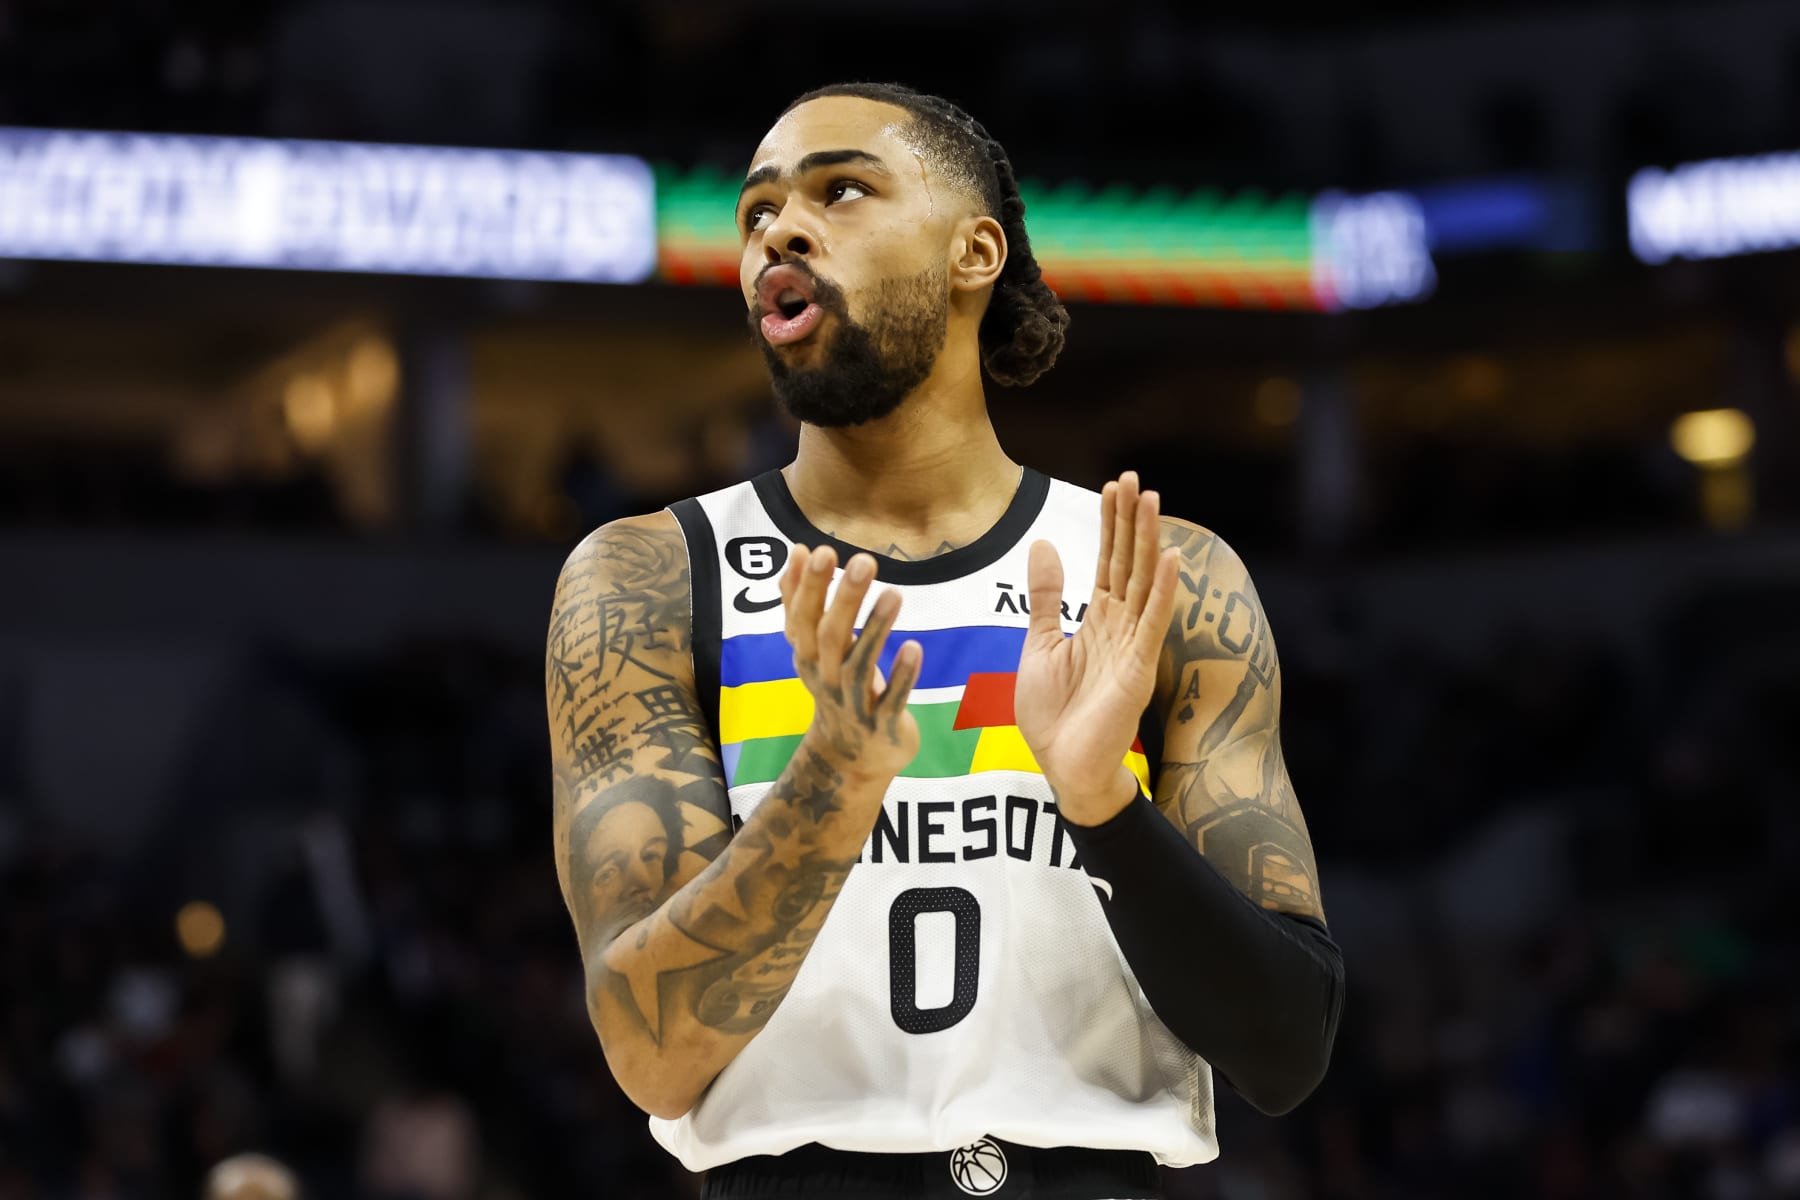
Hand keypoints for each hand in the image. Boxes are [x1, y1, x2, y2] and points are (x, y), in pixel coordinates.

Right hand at [778, 545, 922, 783]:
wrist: (850, 760)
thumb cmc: (836, 688)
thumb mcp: (813, 648)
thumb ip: (802, 601)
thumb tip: (797, 549)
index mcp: (808, 656)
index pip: (801, 618)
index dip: (807, 586)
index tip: (818, 549)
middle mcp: (825, 678)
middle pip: (829, 636)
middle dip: (843, 598)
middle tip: (862, 560)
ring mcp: (852, 703)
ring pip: (859, 665)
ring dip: (876, 629)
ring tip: (894, 593)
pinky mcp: (881, 724)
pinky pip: (891, 699)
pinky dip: (901, 675)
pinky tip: (914, 647)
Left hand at [1015, 471, 1178, 818]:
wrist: (1063, 768)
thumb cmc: (1053, 715)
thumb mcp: (1038, 645)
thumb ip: (1046, 598)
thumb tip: (1043, 544)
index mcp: (1097, 622)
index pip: (1106, 563)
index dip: (1109, 525)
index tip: (1112, 486)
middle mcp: (1120, 628)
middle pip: (1128, 564)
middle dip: (1130, 522)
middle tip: (1135, 479)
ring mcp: (1132, 648)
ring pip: (1144, 585)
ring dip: (1148, 542)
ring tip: (1151, 501)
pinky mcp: (1139, 671)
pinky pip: (1153, 624)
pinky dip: (1164, 591)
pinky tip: (1172, 558)